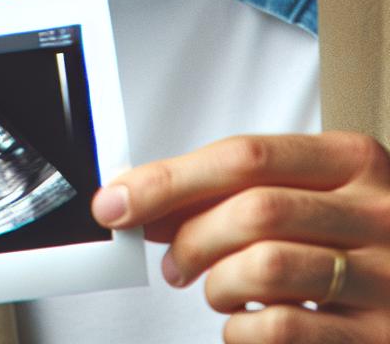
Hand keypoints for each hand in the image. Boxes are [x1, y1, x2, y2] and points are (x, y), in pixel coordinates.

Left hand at [91, 132, 389, 341]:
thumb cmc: (360, 237)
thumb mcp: (313, 193)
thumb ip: (236, 190)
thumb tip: (143, 196)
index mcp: (354, 160)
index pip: (244, 155)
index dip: (169, 178)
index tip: (118, 200)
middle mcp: (379, 213)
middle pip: (251, 210)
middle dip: (191, 237)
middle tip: (173, 259)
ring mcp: (388, 279)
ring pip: (264, 268)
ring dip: (216, 284)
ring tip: (213, 289)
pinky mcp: (382, 339)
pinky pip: (283, 329)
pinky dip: (242, 330)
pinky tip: (247, 324)